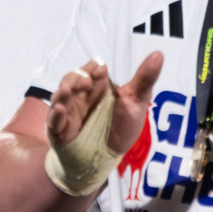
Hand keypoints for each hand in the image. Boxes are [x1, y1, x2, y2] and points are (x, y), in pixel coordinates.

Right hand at [47, 53, 163, 153]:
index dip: (94, 67)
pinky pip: (53, 120)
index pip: (92, 68)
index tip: (101, 69)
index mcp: (98, 85)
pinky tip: (62, 110)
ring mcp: (68, 111)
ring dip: (62, 92)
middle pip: (72, 78)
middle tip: (88, 82)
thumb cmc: (121, 127)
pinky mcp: (59, 129)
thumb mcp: (136, 103)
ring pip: (59, 96)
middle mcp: (80, 95)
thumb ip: (145, 79)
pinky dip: (56, 115)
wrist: (108, 157)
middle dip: (78, 77)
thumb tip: (159, 54)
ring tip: (67, 90)